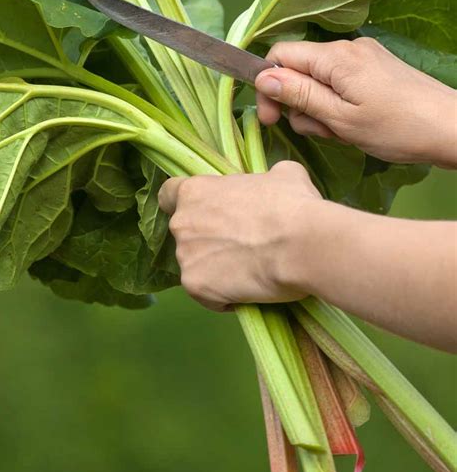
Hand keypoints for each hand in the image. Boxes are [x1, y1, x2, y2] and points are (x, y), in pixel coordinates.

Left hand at [158, 162, 320, 310]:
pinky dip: (224, 296)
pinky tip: (250, 290)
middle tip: (240, 245)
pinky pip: (208, 295)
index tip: (201, 213)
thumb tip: (272, 184)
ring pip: (196, 266)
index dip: (183, 204)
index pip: (168, 195)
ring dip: (216, 269)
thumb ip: (263, 180)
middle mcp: (181, 223)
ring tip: (250, 271)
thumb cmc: (292, 204)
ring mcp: (186, 257)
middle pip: (185, 234)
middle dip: (206, 240)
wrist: (302, 244)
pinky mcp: (196, 287)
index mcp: (195, 191)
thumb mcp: (283, 175)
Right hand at [255, 38, 456, 167]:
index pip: (281, 55)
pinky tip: (354, 125)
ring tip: (342, 132)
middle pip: (300, 69)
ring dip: (320, 109)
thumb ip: (299, 95)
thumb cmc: (397, 128)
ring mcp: (364, 57)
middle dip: (299, 103)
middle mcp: (348, 48)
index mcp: (336, 57)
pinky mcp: (376, 68)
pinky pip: (341, 83)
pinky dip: (338, 104)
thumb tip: (262, 78)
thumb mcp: (340, 118)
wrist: (452, 128)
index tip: (271, 119)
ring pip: (320, 80)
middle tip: (319, 132)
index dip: (269, 86)